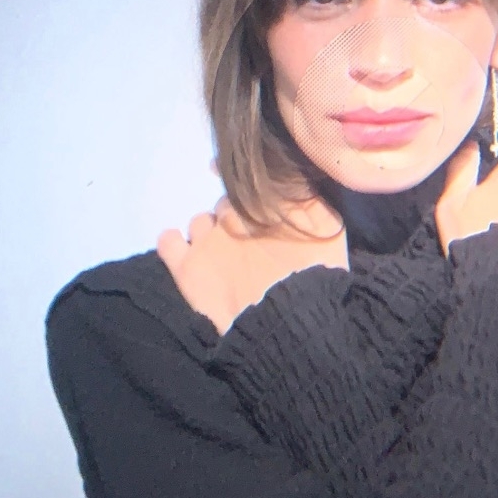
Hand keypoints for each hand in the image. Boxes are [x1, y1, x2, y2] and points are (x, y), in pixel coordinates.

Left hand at [157, 194, 348, 335]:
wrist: (290, 319)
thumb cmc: (317, 273)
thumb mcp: (330, 225)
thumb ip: (308, 195)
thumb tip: (290, 177)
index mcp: (265, 202)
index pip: (252, 184)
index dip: (255, 195)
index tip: (260, 210)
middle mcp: (233, 211)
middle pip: (227, 204)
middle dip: (236, 219)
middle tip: (251, 245)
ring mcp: (207, 238)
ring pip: (200, 222)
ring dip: (209, 233)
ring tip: (222, 258)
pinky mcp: (187, 266)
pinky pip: (168, 241)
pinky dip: (173, 243)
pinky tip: (184, 253)